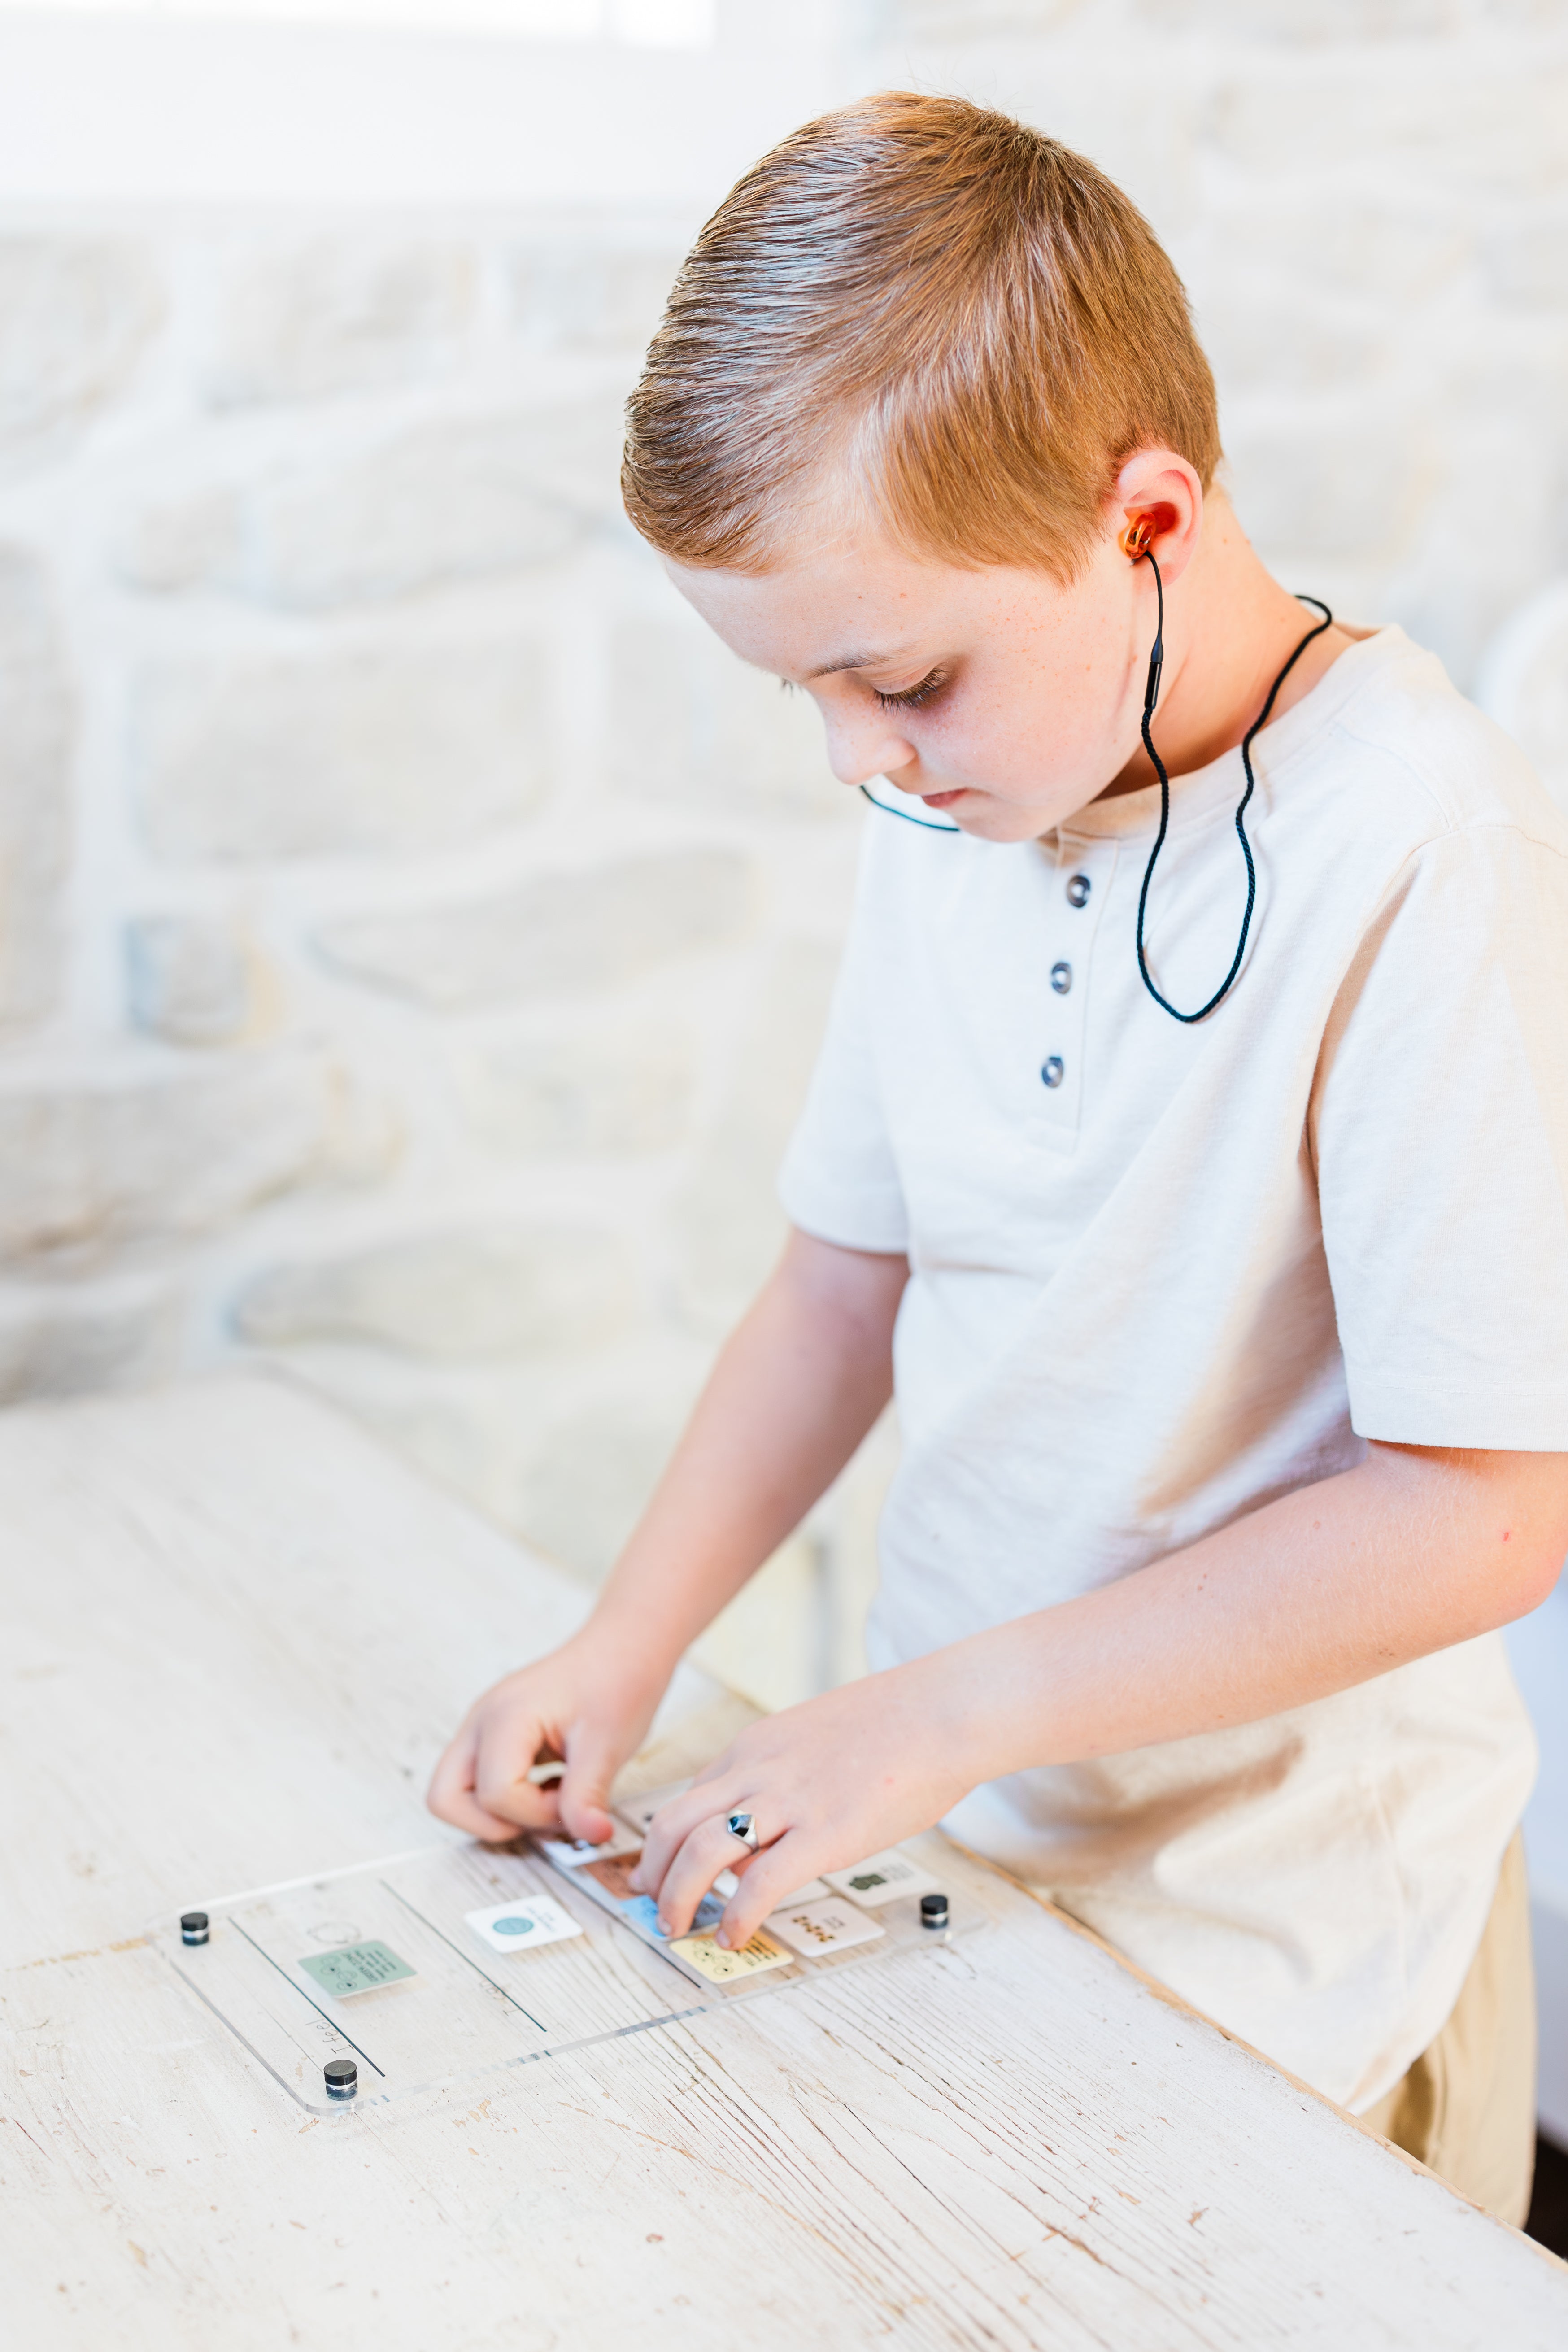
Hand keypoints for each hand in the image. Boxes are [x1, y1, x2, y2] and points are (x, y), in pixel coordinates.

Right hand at [426, 1629, 667, 1845]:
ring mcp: (483, 1728)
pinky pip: (479, 1781)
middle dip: (495, 1823)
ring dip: (500, 1812)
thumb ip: (588, 1796)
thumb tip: (589, 1836)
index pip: (495, 1795)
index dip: (536, 1814)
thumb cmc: (615, 1680)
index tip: (572, 1801)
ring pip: (455, 1793)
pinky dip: (509, 1798)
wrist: (622, 1647)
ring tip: (550, 1798)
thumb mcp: (608, 1744)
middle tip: (545, 1812)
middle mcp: (483, 1721)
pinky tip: (550, 1786)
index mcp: (506, 1717)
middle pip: (445, 1798)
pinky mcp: (494, 1737)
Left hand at [630, 1661, 974, 1948]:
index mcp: (757, 1747)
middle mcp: (759, 1770)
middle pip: (674, 1824)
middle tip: (654, 1906)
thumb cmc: (896, 1724)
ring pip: (701, 1852)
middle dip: (654, 1873)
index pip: (690, 1797)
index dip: (668, 1843)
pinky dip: (738, 1916)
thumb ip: (784, 1772)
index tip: (664, 1871)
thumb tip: (770, 1822)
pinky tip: (735, 1936)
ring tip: (680, 1929)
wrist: (941, 1710)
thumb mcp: (817, 1734)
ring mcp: (789, 1802)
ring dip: (679, 1898)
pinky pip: (761, 1883)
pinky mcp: (825, 1834)